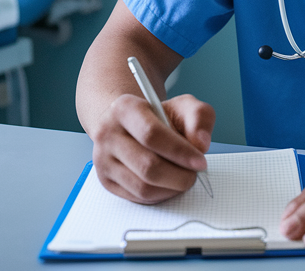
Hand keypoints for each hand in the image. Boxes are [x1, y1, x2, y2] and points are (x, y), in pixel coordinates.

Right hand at [87, 92, 214, 203]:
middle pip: (147, 166)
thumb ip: (199, 117)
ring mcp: (103, 159)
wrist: (131, 124)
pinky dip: (160, 195)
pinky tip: (169, 184)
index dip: (180, 152)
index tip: (200, 161)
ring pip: (142, 187)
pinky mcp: (106, 180)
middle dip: (179, 176)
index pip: (152, 135)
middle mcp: (108, 133)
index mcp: (125, 108)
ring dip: (171, 188)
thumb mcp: (182, 106)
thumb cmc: (158, 116)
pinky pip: (137, 197)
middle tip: (194, 175)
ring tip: (183, 178)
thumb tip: (201, 143)